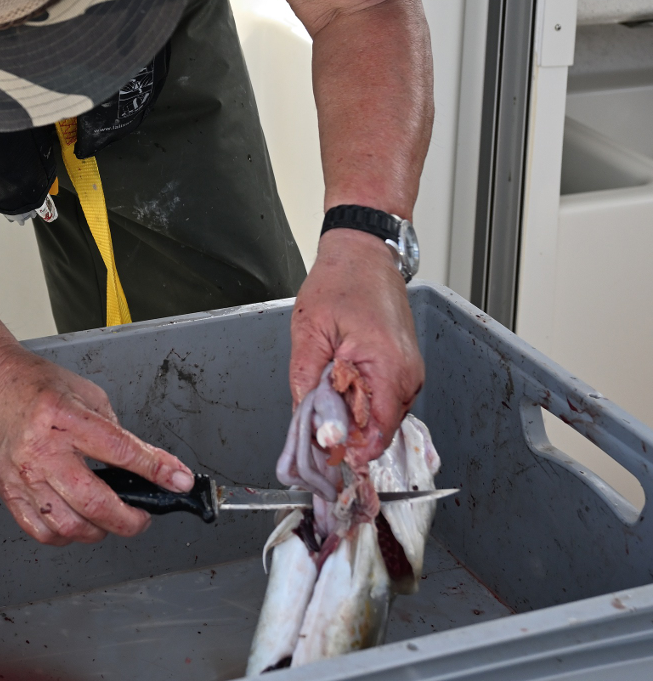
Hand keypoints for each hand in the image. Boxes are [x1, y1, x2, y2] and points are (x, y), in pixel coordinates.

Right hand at [0, 342, 195, 545]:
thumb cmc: (37, 385)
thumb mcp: (87, 394)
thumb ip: (116, 432)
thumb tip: (148, 466)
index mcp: (65, 418)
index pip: (121, 451)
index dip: (157, 470)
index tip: (178, 481)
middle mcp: (42, 450)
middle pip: (95, 503)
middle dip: (131, 519)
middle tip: (142, 516)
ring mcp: (23, 474)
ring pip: (69, 526)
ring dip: (99, 531)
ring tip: (108, 519)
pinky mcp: (8, 490)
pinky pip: (41, 531)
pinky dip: (66, 535)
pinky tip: (76, 521)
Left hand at [290, 229, 423, 463]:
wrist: (363, 254)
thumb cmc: (339, 283)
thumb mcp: (309, 332)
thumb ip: (307, 382)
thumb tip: (309, 424)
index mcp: (387, 367)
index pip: (378, 432)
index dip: (351, 452)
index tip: (326, 463)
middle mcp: (408, 374)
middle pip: (380, 429)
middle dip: (348, 437)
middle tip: (314, 439)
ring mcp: (410, 371)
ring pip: (381, 416)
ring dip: (354, 419)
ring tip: (323, 409)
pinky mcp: (405, 368)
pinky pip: (384, 399)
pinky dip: (362, 403)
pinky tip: (339, 393)